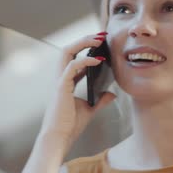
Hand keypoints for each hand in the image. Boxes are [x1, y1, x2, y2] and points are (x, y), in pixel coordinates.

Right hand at [38, 34, 115, 155]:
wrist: (59, 138)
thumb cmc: (69, 126)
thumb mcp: (89, 110)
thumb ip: (100, 100)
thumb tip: (113, 94)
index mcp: (66, 82)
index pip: (75, 58)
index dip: (87, 48)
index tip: (102, 43)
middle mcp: (61, 78)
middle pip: (69, 49)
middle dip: (85, 39)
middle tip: (102, 34)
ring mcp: (60, 80)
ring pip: (67, 51)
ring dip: (83, 42)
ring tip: (99, 39)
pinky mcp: (61, 86)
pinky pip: (72, 66)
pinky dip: (85, 60)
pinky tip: (99, 60)